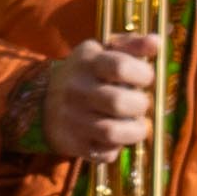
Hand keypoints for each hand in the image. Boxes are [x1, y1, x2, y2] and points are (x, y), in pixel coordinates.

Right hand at [19, 31, 157, 163]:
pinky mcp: (72, 143)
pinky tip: (116, 138)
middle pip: (118, 102)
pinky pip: (103, 153)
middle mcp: (76, 89)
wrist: (38, 102)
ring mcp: (72, 118)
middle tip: (141, 104)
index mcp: (87, 62)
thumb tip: (158, 42)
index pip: (120, 66)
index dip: (143, 74)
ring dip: (135, 131)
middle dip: (140, 105)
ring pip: (112, 132)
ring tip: (138, 126)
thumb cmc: (85, 74)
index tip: (146, 78)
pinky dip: (116, 148)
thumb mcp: (102, 52)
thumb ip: (131, 45)